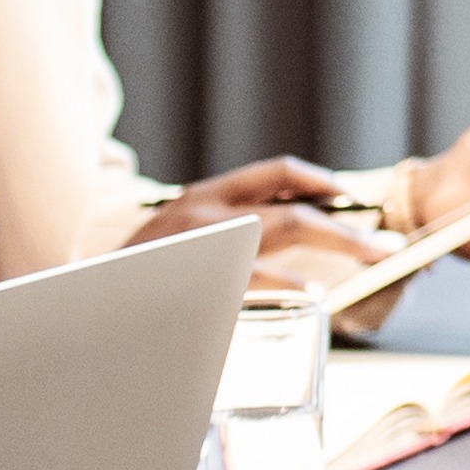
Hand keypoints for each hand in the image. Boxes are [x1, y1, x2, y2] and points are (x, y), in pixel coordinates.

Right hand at [138, 159, 386, 286]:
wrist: (81, 297)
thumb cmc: (137, 277)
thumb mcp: (181, 241)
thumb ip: (226, 236)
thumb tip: (284, 247)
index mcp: (205, 196)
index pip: (276, 172)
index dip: (321, 182)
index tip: (353, 198)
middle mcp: (206, 207)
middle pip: (294, 206)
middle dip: (347, 225)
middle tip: (387, 247)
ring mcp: (201, 238)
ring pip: (284, 228)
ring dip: (334, 243)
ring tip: (372, 260)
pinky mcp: (194, 272)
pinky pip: (254, 272)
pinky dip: (287, 281)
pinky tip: (311, 293)